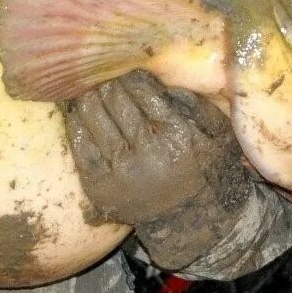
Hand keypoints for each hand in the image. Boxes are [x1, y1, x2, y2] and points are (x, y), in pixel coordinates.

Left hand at [64, 72, 250, 230]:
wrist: (189, 220)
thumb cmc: (204, 168)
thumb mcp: (215, 132)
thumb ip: (192, 102)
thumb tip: (157, 77)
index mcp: (176, 134)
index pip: (142, 91)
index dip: (132, 77)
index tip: (129, 73)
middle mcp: (146, 151)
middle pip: (114, 100)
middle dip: (109, 84)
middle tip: (106, 77)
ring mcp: (120, 170)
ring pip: (93, 116)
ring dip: (89, 97)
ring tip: (89, 89)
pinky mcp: (99, 184)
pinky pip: (79, 144)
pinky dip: (76, 122)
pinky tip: (76, 111)